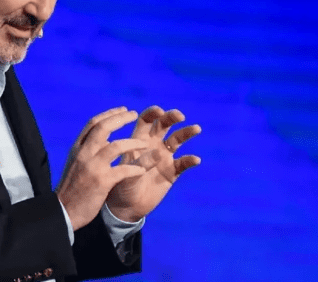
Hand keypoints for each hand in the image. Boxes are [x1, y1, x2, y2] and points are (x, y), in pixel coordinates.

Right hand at [56, 107, 149, 229]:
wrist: (63, 212)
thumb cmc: (72, 189)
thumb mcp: (76, 164)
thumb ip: (89, 150)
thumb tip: (106, 139)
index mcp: (77, 148)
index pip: (93, 123)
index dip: (110, 114)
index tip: (123, 110)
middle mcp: (84, 154)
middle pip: (104, 128)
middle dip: (121, 118)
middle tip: (134, 114)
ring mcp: (93, 167)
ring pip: (116, 146)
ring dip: (133, 143)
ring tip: (145, 144)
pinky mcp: (102, 181)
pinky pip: (124, 170)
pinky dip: (135, 168)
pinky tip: (142, 170)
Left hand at [106, 106, 200, 222]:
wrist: (126, 207)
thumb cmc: (120, 186)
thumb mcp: (126, 173)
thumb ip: (140, 162)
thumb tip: (158, 154)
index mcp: (138, 140)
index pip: (146, 120)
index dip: (153, 113)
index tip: (159, 111)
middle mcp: (153, 145)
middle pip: (164, 124)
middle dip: (172, 117)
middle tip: (180, 116)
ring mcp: (164, 157)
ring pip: (177, 139)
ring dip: (187, 132)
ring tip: (196, 128)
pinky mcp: (172, 172)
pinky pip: (183, 163)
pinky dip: (190, 160)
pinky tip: (195, 160)